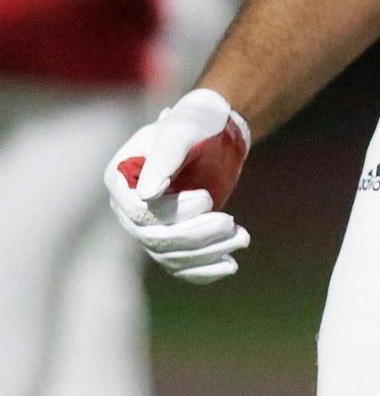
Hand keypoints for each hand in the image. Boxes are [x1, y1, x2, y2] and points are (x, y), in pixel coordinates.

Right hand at [103, 87, 251, 283]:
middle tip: (231, 224)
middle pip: (155, 238)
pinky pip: (181, 265)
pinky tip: (230, 266)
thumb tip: (147, 194)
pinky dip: (204, 270)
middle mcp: (128, 207)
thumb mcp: (182, 132)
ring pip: (171, 255)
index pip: (139, 212)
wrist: (212, 133)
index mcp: (120, 179)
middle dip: (196, 235)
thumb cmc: (194, 124)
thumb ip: (165, 157)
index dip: (173, 211)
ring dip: (207, 252)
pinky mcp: (169, 239)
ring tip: (242, 237)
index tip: (207, 199)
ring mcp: (147, 226)